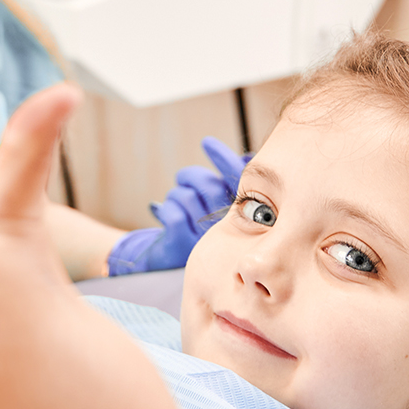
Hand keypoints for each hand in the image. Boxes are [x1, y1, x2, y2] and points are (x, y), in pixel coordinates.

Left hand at [106, 136, 248, 274]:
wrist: (163, 265)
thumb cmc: (192, 232)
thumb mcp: (212, 209)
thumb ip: (227, 187)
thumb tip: (246, 155)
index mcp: (239, 222)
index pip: (236, 184)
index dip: (223, 159)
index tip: (206, 143)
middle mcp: (225, 235)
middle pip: (210, 186)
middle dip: (191, 175)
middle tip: (182, 178)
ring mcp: (203, 244)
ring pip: (189, 198)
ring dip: (176, 194)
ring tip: (174, 202)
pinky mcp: (181, 250)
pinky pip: (174, 216)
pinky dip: (165, 208)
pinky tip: (162, 213)